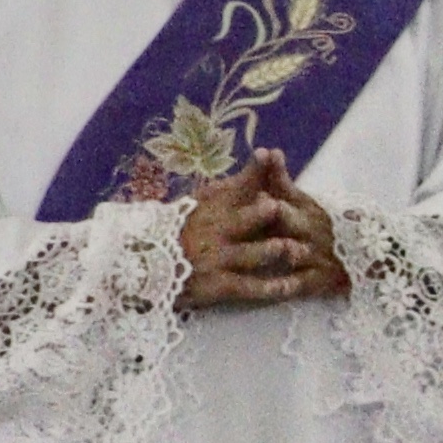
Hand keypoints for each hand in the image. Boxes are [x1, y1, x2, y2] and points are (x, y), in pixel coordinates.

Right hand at [173, 152, 347, 313]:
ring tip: (293, 249)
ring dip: (271, 251)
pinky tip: (290, 287)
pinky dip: (269, 288)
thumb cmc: (186, 228)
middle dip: (259, 213)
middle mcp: (217, 230)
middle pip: (242, 220)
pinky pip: (247, 287)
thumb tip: (266, 155)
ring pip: (249, 254)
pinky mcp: (219, 285)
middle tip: (277, 205)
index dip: (253, 171)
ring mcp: (218, 259)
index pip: (238, 186)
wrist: (149, 264)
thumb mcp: (202, 202)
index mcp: (214, 206)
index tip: (266, 154)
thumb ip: (235, 186)